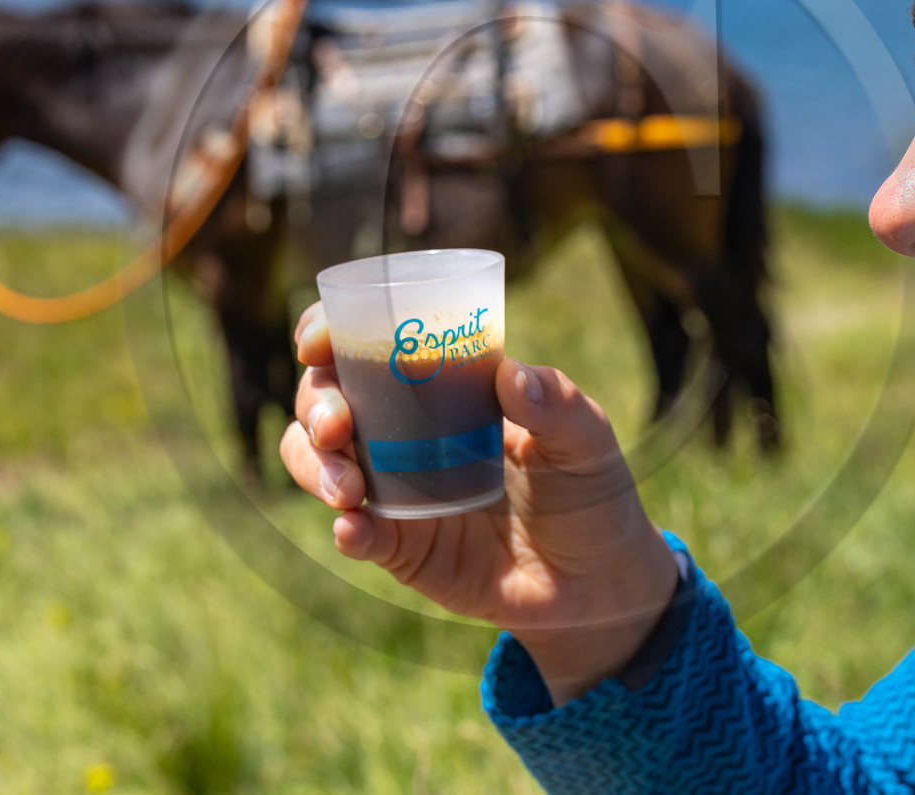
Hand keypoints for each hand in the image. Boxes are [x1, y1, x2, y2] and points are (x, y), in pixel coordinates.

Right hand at [281, 301, 679, 704]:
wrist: (599, 580)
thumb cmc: (590, 489)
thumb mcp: (585, 438)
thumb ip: (557, 403)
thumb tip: (513, 375)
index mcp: (441, 386)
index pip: (365, 345)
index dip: (327, 334)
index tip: (318, 342)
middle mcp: (403, 431)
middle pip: (325, 401)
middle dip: (315, 406)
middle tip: (338, 426)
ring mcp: (396, 490)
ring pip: (318, 463)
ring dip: (315, 466)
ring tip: (348, 489)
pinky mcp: (402, 548)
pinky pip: (357, 533)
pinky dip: (348, 529)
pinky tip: (355, 529)